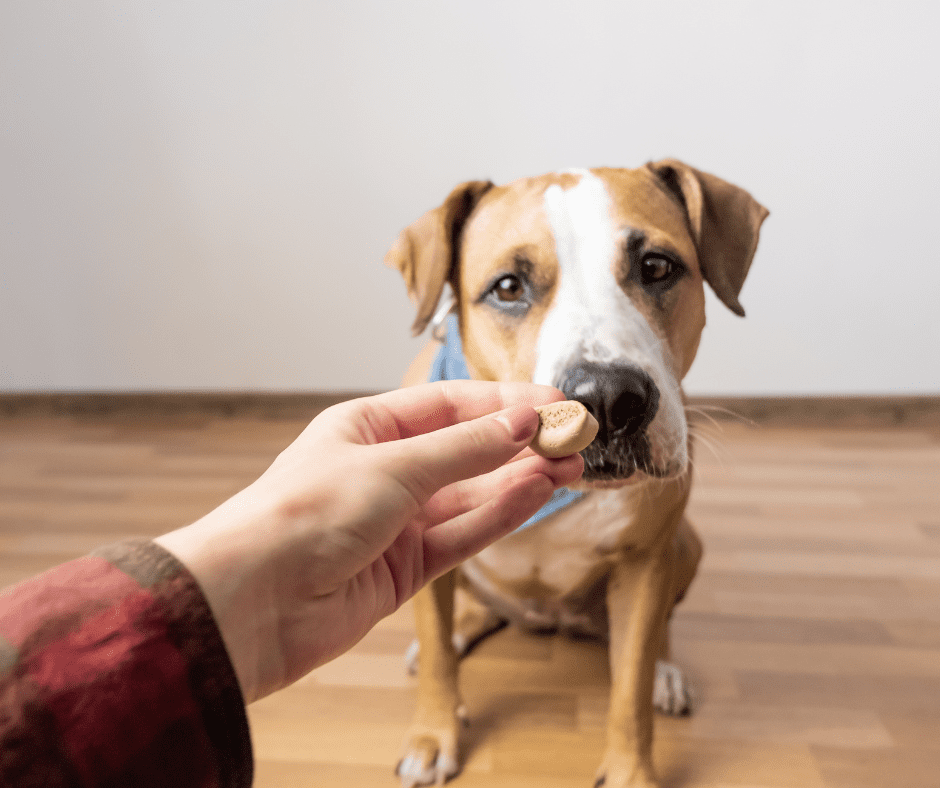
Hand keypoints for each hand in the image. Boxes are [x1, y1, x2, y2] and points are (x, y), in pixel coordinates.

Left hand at [155, 381, 582, 702]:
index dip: (504, 403)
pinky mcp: (404, 568)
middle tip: (573, 438)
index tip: (554, 403)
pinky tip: (535, 493)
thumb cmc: (299, 516)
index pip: (449, 405)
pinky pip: (463, 534)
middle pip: (466, 451)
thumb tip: (522, 422)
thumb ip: (463, 449)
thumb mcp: (391, 467)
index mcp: (366, 428)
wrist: (251, 604)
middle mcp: (383, 471)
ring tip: (569, 465)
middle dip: (520, 443)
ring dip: (520, 479)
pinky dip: (500, 514)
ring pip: (471, 494)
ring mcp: (395, 522)